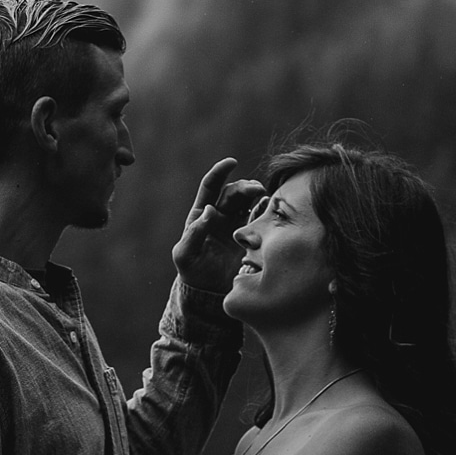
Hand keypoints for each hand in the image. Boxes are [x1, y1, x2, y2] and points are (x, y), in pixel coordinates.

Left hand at [171, 157, 265, 292]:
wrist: (210, 292)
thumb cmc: (193, 272)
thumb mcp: (185, 255)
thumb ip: (193, 234)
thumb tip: (209, 211)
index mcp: (201, 215)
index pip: (211, 187)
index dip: (220, 172)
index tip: (232, 162)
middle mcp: (221, 215)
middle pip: (234, 192)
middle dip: (245, 186)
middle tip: (256, 190)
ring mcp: (237, 224)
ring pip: (249, 201)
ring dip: (257, 195)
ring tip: (264, 196)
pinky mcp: (252, 236)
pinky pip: (260, 218)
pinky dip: (266, 210)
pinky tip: (270, 208)